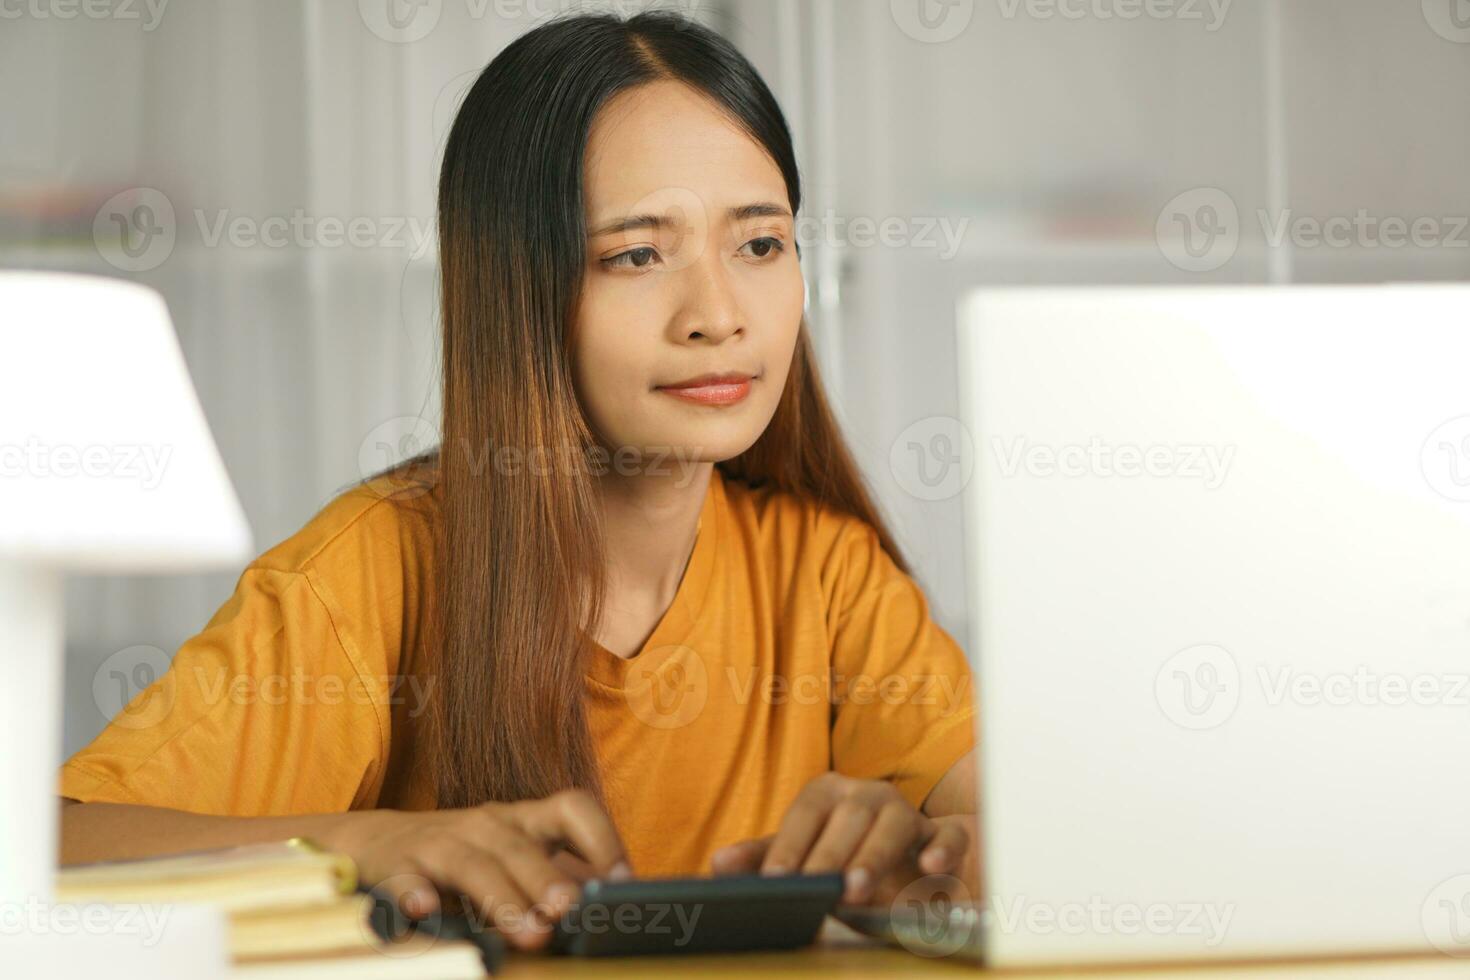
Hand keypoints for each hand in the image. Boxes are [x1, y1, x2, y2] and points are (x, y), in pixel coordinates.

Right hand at [316, 788, 630, 950]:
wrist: (374, 840)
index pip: (572, 808)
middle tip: (571, 912)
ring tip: (530, 935)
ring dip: (504, 901)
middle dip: (549, 880)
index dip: (602, 839)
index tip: (622, 880)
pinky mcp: (398, 867)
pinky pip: (407, 881)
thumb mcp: (510, 855)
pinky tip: (426, 913)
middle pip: (523, 848)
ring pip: (476, 867)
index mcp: (523, 820)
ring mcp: (441, 843)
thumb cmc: (463, 857)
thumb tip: (611, 912)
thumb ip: (552, 877)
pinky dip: (415, 896)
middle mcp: (486, 825)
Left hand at [709, 772, 968, 905]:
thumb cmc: (839, 856)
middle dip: (831, 855)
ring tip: (855, 889)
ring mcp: (906, 812)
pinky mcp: (941, 836)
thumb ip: (763, 857)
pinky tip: (929, 868)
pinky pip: (947, 836)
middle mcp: (867, 795)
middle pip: (849, 818)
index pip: (805, 815)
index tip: (774, 881)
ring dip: (874, 857)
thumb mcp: (800, 855)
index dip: (789, 847)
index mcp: (827, 793)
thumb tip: (718, 862)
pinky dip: (941, 849)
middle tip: (817, 889)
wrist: (904, 861)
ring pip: (894, 824)